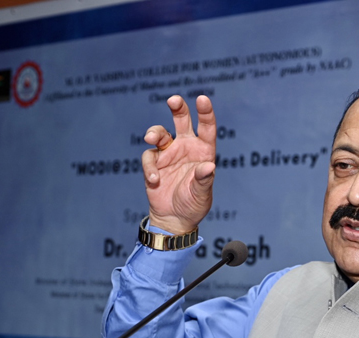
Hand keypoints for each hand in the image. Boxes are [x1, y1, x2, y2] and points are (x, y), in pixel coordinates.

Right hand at [141, 95, 215, 234]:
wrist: (174, 218)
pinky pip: (149, 157)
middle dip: (178, 107)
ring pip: (160, 133)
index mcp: (203, 151)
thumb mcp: (202, 194)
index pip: (206, 128)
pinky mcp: (154, 163)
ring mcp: (169, 154)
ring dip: (154, 132)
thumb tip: (209, 167)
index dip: (205, 113)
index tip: (202, 99)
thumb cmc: (193, 204)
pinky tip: (154, 180)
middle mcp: (186, 148)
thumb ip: (204, 180)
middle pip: (181, 120)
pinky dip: (149, 166)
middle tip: (173, 100)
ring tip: (151, 138)